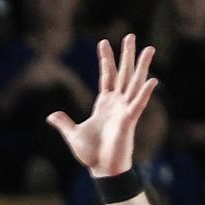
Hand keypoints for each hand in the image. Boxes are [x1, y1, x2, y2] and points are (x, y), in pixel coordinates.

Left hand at [47, 34, 156, 177]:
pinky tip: (152, 79)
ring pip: (135, 83)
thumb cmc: (91, 154)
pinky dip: (145, 92)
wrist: (102, 169)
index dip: (105, 59)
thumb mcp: (73, 134)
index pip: (106, 76)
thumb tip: (51, 116)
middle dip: (127, 54)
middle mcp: (117, 103)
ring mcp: (125, 110)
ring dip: (142, 66)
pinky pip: (138, 104)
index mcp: (104, 104)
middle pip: (123, 73)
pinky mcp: (129, 120)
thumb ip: (64, 123)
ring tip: (149, 48)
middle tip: (131, 35)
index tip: (103, 41)